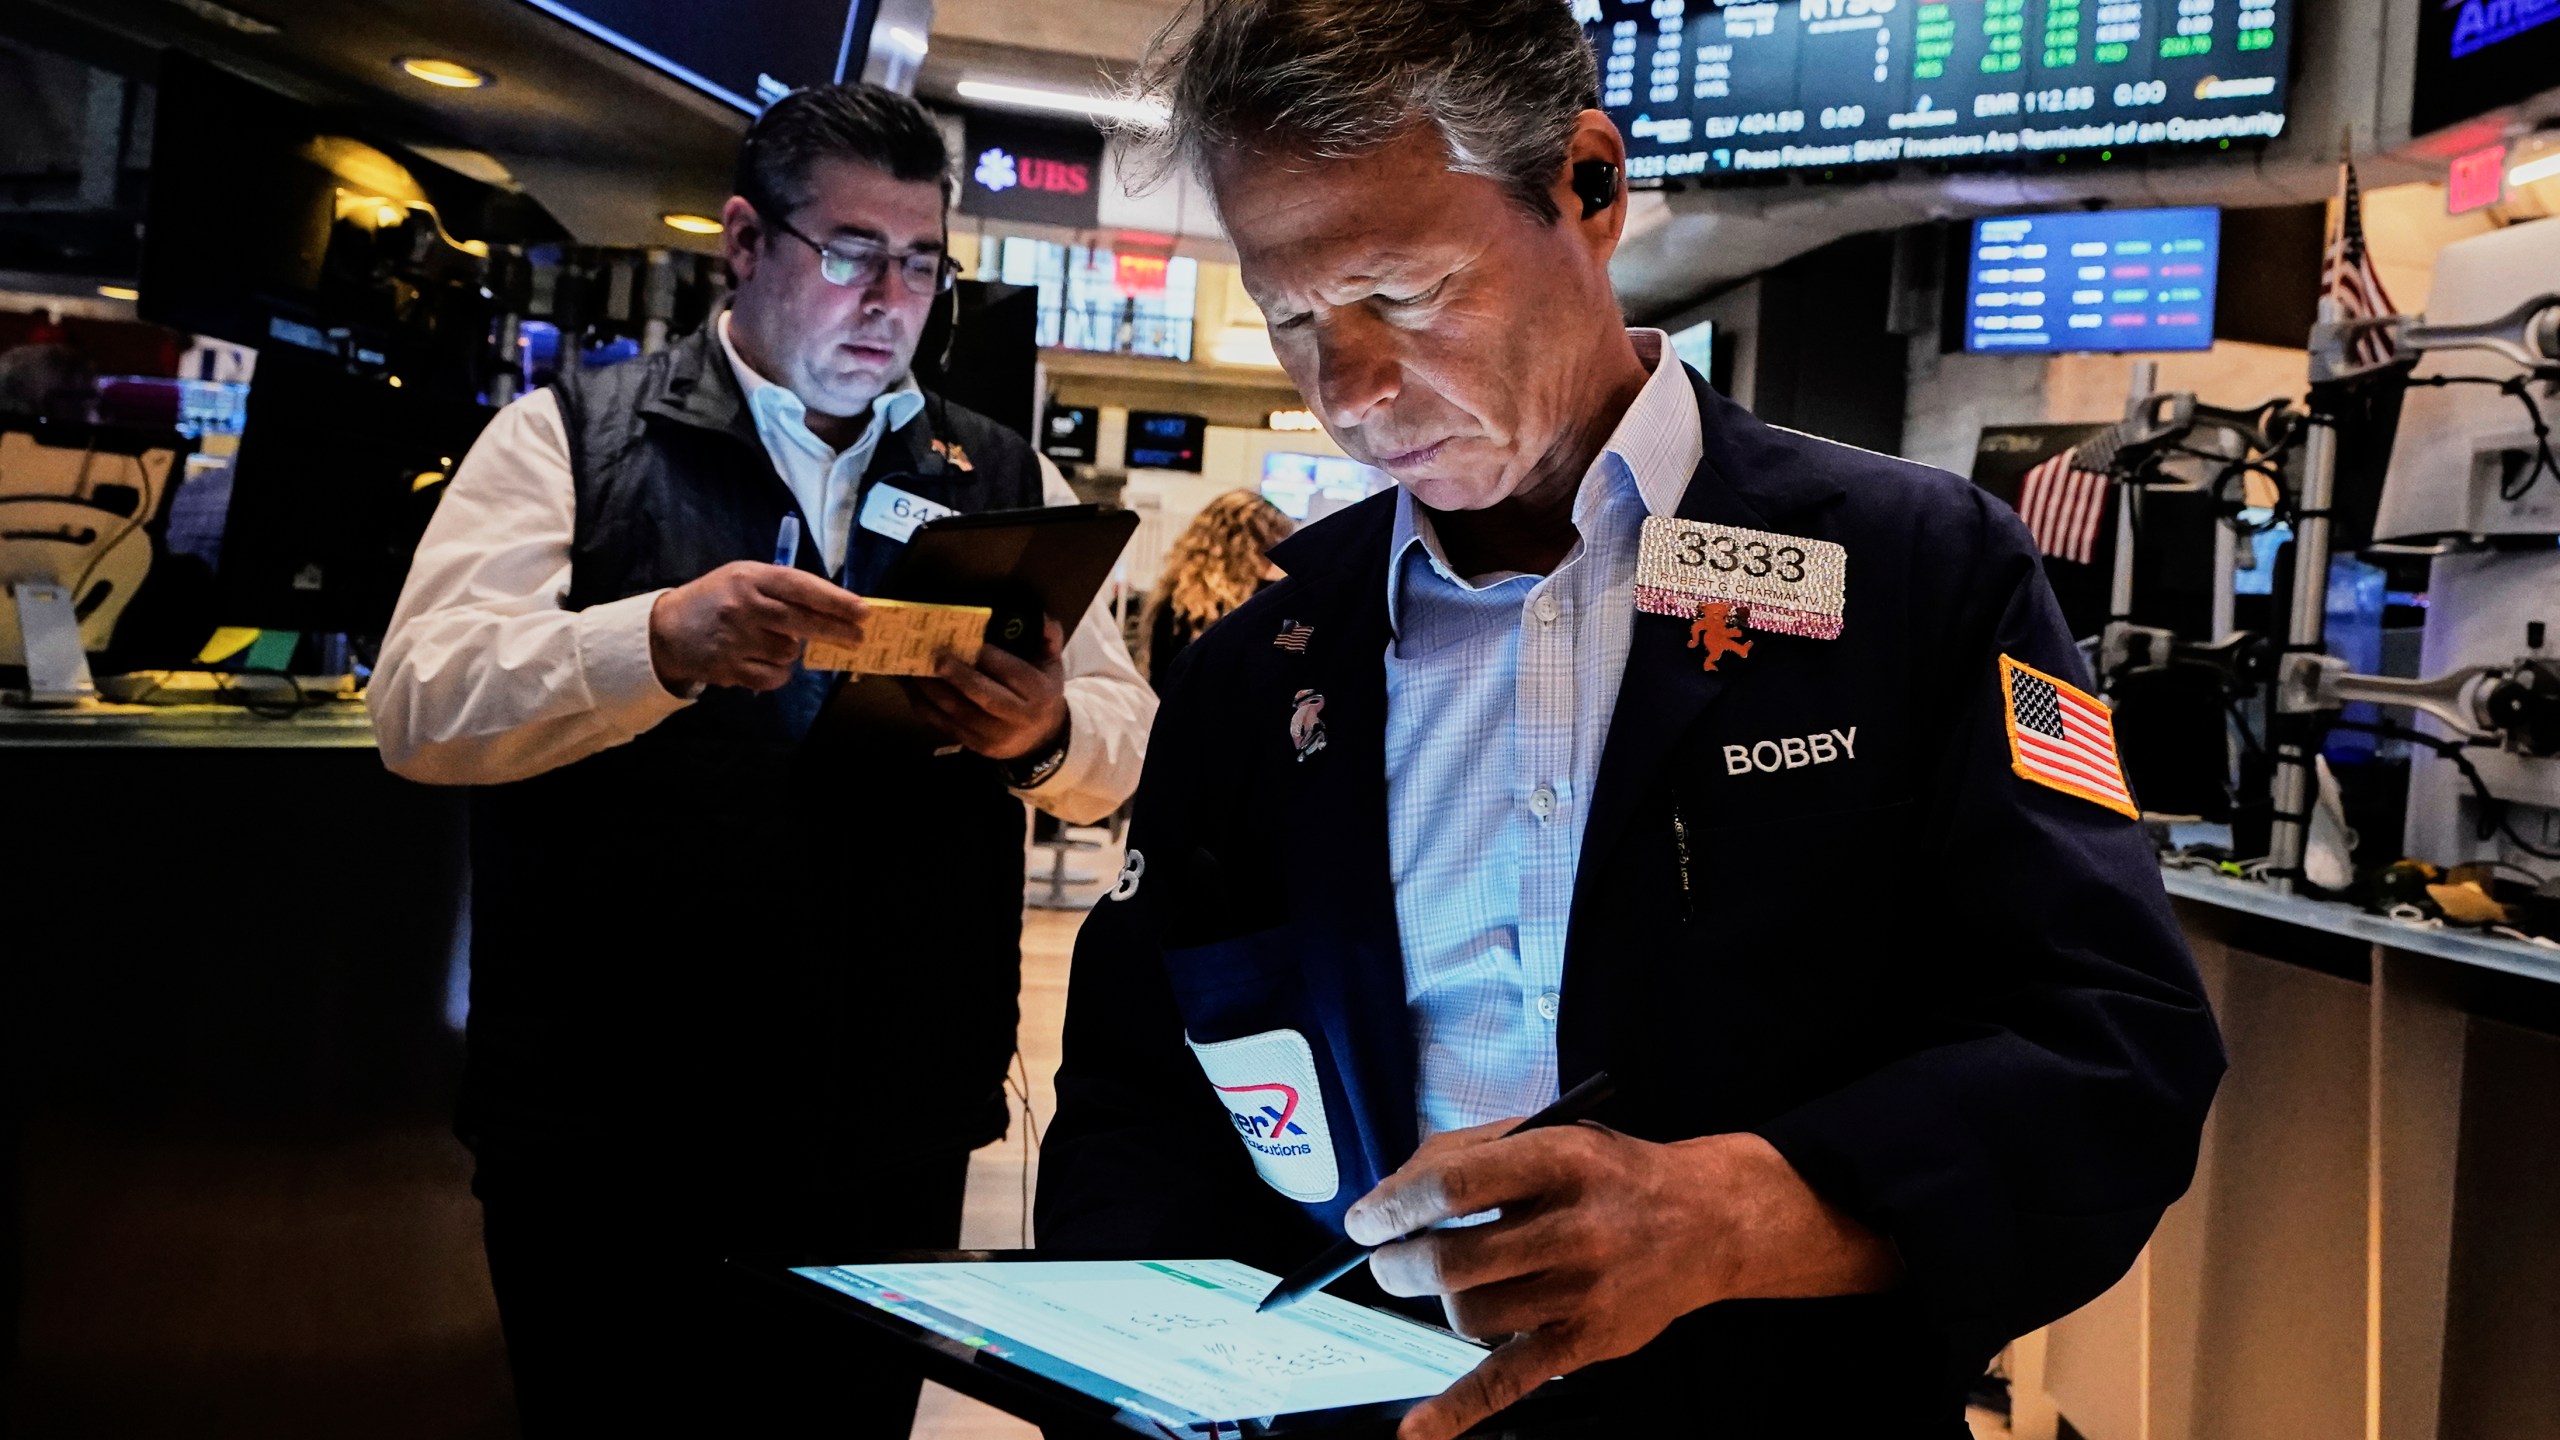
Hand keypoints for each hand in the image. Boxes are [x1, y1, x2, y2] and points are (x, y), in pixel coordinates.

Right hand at [647, 562, 868, 693]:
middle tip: (858, 637)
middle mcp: (743, 606)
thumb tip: (835, 607)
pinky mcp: (730, 668)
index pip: (800, 587)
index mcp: (749, 577)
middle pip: (802, 621)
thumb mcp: (744, 578)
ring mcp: (736, 640)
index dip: (835, 600)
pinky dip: (778, 672)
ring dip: (792, 651)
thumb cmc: (716, 599)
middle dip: (837, 630)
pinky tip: (762, 660)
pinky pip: (775, 676)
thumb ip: (782, 588)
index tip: (863, 610)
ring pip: (790, 652)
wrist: (666, 630)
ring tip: (772, 641)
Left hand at [907, 615, 1068, 760]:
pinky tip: (912, 689)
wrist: (1040, 740)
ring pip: (959, 712)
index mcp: (1038, 693)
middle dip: (957, 675)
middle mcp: (1017, 717)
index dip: (988, 657)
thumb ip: (1048, 638)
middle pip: (983, 695)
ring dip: (933, 690)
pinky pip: (945, 725)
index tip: (965, 638)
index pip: (1011, 672)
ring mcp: (994, 735)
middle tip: (934, 656)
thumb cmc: (1041, 692)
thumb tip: (1040, 616)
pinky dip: (925, 706)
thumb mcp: (1052, 665)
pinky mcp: (975, 745)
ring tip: (914, 669)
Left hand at [1348, 1123, 1901, 1439]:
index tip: (1364, 1221)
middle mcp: (1574, 1228)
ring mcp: (1581, 1291)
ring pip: (1468, 1315)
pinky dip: (1456, 1410)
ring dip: (1440, 1303)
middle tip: (1386, 1261)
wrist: (1707, 1221)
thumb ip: (1465, 1153)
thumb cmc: (1611, 1175)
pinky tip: (1417, 1430)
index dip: (1394, 1205)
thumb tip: (1386, 1199)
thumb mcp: (1547, 1134)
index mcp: (1560, 1161)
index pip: (1454, 1187)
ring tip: (1455, 1284)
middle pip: (1454, 1260)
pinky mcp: (1584, 1342)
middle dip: (1398, 1265)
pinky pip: (1507, 1381)